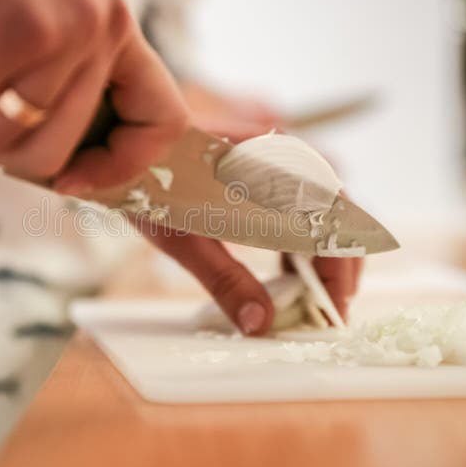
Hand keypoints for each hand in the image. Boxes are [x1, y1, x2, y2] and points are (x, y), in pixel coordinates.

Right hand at [0, 0, 186, 190]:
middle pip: (54, 150)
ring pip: (1, 138)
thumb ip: (59, 67)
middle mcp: (96, 29)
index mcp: (113, 26)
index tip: (74, 180)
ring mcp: (55, 31)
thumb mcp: (42, 4)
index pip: (160, 118)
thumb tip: (50, 151)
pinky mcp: (5, 31)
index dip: (122, 165)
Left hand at [145, 85, 361, 334]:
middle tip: (330, 311)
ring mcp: (276, 159)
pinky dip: (302, 240)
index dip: (339, 269)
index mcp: (271, 168)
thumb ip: (225, 280)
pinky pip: (299, 204)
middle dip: (340, 265)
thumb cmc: (151, 183)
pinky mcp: (264, 168)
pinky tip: (290, 272)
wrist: (125, 143)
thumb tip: (260, 323)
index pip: (330, 220)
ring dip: (324, 254)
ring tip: (314, 297)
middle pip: (337, 212)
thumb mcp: (184, 237)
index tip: (334, 310)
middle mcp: (283, 156)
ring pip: (322, 208)